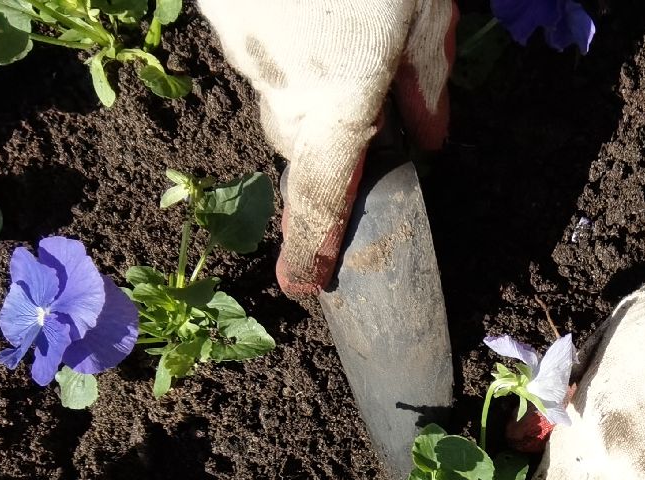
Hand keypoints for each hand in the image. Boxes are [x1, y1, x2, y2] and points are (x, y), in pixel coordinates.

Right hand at [199, 0, 456, 296]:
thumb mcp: (427, 6)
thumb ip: (430, 75)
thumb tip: (431, 138)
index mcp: (339, 100)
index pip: (323, 195)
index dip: (313, 247)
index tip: (305, 286)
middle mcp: (279, 82)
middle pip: (298, 140)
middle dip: (329, 140)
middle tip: (367, 102)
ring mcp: (238, 40)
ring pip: (274, 81)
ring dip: (307, 68)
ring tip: (341, 16)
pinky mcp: (212, 7)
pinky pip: (253, 37)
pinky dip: (281, 28)